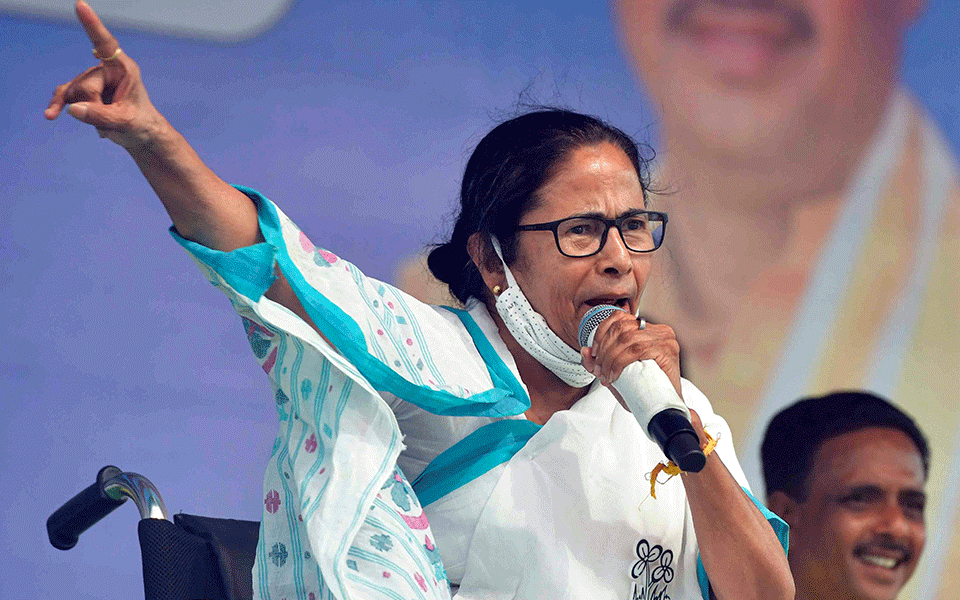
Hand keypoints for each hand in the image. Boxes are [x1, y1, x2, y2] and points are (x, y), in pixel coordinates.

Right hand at [44, 1, 166, 149]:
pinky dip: (58, 105)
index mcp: (123, 69)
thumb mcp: (125, 122)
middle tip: (114, 118)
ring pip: (74, 93)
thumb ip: (100, 116)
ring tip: (108, 121)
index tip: (80, 5)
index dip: (92, 25)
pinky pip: (64, 95)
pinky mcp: (82, 90)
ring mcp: (91, 79)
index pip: (105, 44)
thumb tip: (72, 108)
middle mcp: (106, 69)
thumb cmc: (140, 123)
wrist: (140, 133)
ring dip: (88, 112)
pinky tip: (51, 115)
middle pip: (85, 85)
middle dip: (95, 107)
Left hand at [579, 310, 682, 398]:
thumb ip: (599, 361)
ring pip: (626, 338)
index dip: (601, 333)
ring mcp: (664, 339)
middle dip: (603, 349)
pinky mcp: (666, 350)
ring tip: (606, 374)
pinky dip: (620, 362)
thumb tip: (585, 350)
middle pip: (620, 328)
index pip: (619, 318)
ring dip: (609, 358)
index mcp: (647, 329)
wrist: (664, 407)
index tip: (594, 353)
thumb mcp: (615, 371)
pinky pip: (636, 350)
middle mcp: (658, 330)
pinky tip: (615, 374)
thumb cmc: (643, 388)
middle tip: (599, 370)